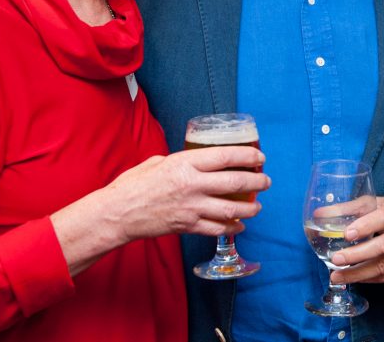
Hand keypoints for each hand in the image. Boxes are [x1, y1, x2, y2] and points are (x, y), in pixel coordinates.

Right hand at [52, 144, 269, 276]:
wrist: (117, 213)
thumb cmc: (134, 184)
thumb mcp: (158, 161)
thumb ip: (182, 161)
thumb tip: (198, 161)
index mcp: (185, 164)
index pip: (225, 156)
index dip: (247, 155)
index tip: (259, 157)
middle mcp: (191, 185)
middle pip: (234, 183)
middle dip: (256, 182)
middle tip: (266, 182)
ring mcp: (190, 207)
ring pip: (230, 209)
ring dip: (249, 208)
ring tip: (258, 206)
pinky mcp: (187, 225)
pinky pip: (216, 229)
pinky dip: (231, 228)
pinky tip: (240, 225)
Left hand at [329, 196, 383, 284]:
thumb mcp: (375, 204)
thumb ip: (348, 208)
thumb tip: (319, 214)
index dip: (366, 226)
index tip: (347, 234)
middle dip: (358, 254)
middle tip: (336, 259)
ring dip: (358, 273)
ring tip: (336, 276)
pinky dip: (368, 279)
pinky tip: (353, 278)